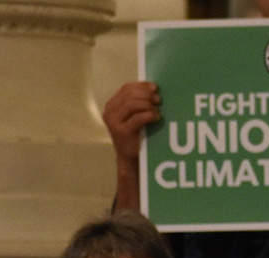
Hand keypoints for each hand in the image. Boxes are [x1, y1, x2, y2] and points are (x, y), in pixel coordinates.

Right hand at [102, 81, 160, 210]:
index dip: (141, 85)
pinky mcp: (120, 132)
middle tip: (159, 99)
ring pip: (132, 104)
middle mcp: (109, 111)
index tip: (155, 87)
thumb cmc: (136, 137)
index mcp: (112, 105)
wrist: (131, 160)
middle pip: (129, 94)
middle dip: (146, 94)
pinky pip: (137, 118)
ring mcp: (113, 122)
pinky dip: (148, 115)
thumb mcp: (135, 117)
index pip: (126, 88)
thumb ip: (139, 104)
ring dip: (148, 105)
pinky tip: (156, 117)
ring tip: (158, 110)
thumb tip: (155, 90)